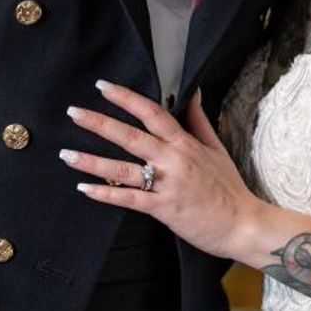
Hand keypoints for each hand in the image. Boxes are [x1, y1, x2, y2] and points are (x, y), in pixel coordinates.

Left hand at [65, 84, 267, 261]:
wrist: (244, 224)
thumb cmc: (229, 188)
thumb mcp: (217, 148)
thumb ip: (199, 121)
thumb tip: (193, 92)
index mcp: (184, 143)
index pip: (152, 113)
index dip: (126, 98)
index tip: (103, 87)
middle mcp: (173, 159)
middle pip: (130, 136)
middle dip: (99, 123)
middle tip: (73, 113)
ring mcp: (167, 184)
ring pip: (123, 169)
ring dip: (92, 160)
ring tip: (66, 154)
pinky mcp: (164, 209)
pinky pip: (130, 199)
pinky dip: (106, 194)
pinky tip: (85, 188)